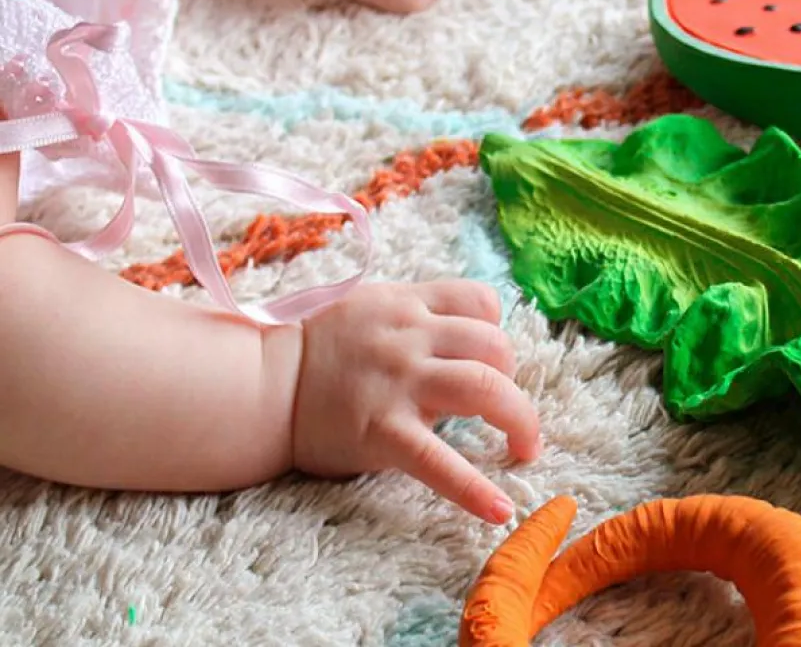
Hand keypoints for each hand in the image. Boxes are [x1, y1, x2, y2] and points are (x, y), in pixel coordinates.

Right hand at [292, 280, 540, 523]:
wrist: (263, 384)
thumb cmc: (318, 350)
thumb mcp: (370, 308)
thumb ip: (416, 315)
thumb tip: (465, 333)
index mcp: (408, 305)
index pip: (481, 301)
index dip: (496, 329)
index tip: (490, 357)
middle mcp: (410, 336)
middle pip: (495, 346)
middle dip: (513, 378)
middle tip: (504, 408)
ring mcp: (399, 383)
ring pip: (485, 388)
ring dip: (521, 419)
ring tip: (526, 448)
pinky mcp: (383, 432)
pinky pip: (439, 461)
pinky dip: (474, 489)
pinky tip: (499, 510)